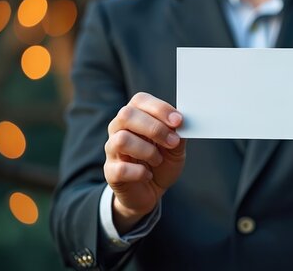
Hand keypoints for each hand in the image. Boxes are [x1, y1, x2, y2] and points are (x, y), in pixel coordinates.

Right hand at [104, 92, 185, 233]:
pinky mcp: (111, 172)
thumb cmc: (161, 162)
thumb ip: (178, 134)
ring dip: (147, 151)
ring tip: (158, 160)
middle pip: (126, 115)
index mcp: (135, 116)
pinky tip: (148, 174)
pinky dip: (139, 172)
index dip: (160, 108)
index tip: (178, 121)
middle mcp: (119, 129)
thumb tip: (182, 123)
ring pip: (121, 140)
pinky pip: (120, 168)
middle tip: (172, 142)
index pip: (140, 100)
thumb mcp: (175, 147)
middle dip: (154, 128)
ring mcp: (112, 150)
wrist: (150, 191)